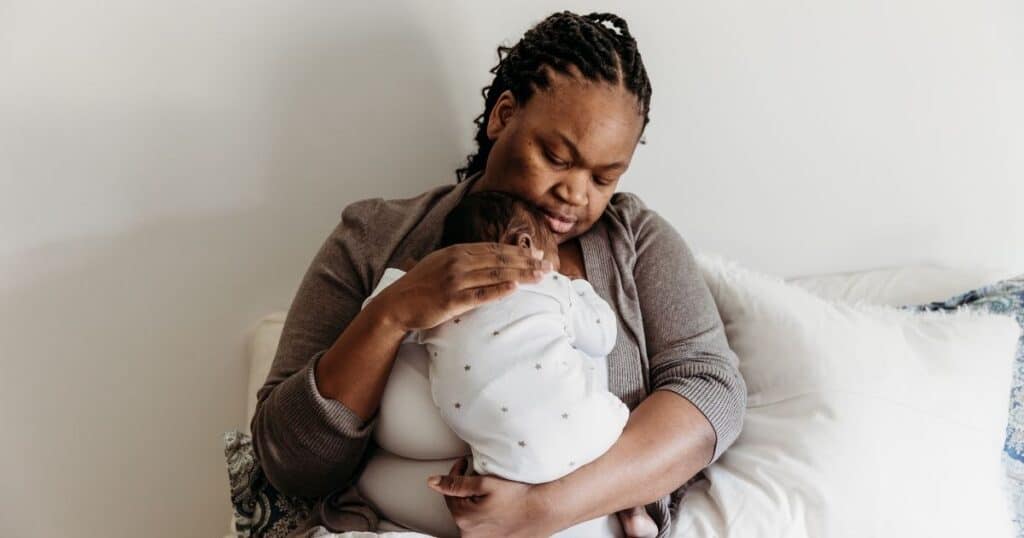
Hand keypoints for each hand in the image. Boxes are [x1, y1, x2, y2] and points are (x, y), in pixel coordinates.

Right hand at [374, 243, 552, 331]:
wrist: (396, 304)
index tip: (537, 254)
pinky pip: (480, 295)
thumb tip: (484, 259)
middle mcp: (457, 262)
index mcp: (456, 252)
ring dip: (520, 274)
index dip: (518, 251)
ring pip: (495, 274)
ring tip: (540, 276)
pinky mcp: (451, 300)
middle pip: (500, 259)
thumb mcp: (440, 264)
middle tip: (548, 265)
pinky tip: (514, 288)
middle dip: (527, 262)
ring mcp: (455, 280)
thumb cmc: (420, 287)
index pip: (494, 249)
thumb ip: (462, 260)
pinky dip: (498, 290)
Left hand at [427, 457, 563, 536]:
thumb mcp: (485, 484)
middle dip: (464, 489)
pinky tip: (495, 505)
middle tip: (477, 474)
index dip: (456, 474)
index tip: (465, 463)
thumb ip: (456, 484)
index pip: (450, 492)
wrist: (543, 510)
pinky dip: (483, 513)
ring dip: (473, 501)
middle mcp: (469, 534)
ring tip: (488, 490)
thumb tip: (432, 482)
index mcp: (463, 518)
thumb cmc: (518, 496)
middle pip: (458, 505)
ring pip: (469, 515)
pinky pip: (481, 525)